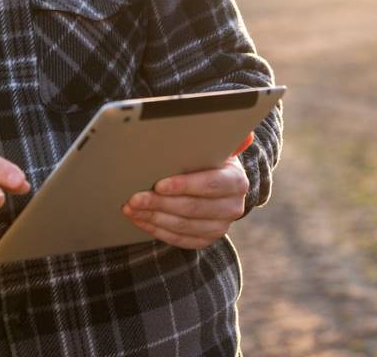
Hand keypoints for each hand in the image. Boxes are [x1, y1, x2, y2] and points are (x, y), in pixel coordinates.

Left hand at [121, 133, 253, 249]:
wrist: (214, 183)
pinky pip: (179, 240)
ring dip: (153, 217)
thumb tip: (244, 135)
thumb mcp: (213, 147)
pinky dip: (156, 230)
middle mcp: (233, 207)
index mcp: (236, 182)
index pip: (210, 185)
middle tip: (135, 198)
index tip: (159, 184)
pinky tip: (139, 219)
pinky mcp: (206, 239)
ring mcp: (220, 227)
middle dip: (160, 203)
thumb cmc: (207, 159)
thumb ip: (220, 138)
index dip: (184, 186)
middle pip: (193, 208)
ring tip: (131, 208)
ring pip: (183, 226)